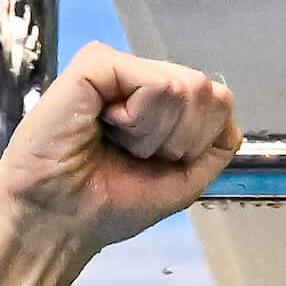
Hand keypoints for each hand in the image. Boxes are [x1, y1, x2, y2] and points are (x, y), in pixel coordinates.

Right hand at [0, 44, 238, 255]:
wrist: (60, 221)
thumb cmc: (108, 204)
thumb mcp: (184, 180)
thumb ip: (216, 143)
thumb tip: (225, 103)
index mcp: (163, 106)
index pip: (219, 103)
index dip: (199, 144)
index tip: (157, 164)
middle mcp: (144, 80)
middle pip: (208, 93)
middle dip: (180, 141)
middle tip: (133, 154)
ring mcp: (121, 69)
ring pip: (185, 88)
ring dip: (155, 135)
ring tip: (116, 142)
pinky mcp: (97, 64)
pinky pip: (157, 84)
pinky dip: (139, 121)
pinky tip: (106, 127)